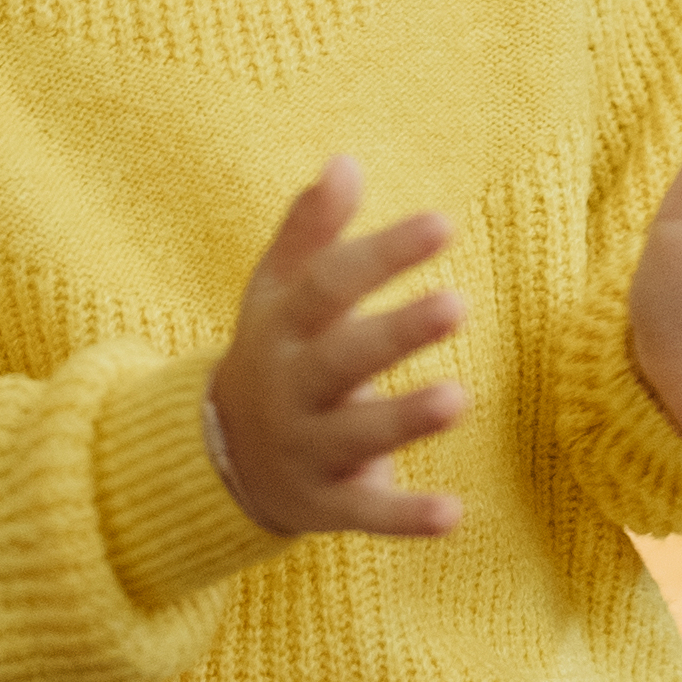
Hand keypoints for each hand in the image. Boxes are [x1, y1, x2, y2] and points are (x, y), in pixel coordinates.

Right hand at [208, 159, 467, 538]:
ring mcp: (307, 448)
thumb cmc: (275, 353)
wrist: (221, 458)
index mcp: (284, 329)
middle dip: (396, 334)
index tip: (443, 224)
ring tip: (460, 398)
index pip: (329, 285)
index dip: (383, 254)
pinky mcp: (325, 504)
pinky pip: (367, 513)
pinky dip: (406, 519)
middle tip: (458, 305)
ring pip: (356, 435)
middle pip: (342, 358)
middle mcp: (292, 388)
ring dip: (405, 419)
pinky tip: (454, 516)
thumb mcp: (277, 290)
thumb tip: (346, 162)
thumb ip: (311, 230)